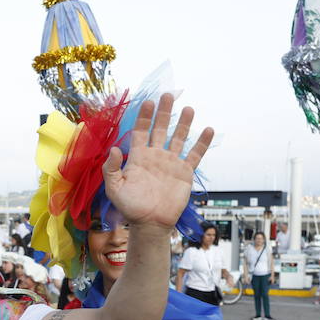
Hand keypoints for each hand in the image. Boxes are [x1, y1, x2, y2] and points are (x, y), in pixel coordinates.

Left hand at [103, 93, 213, 228]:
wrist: (150, 224)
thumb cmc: (130, 208)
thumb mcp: (115, 188)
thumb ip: (112, 168)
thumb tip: (115, 148)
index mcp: (139, 157)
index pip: (141, 131)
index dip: (144, 116)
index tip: (148, 102)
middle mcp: (156, 156)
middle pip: (160, 128)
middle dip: (163, 112)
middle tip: (168, 95)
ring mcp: (171, 163)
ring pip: (179, 138)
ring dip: (183, 123)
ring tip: (188, 108)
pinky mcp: (184, 173)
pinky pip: (195, 155)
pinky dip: (202, 143)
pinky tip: (208, 129)